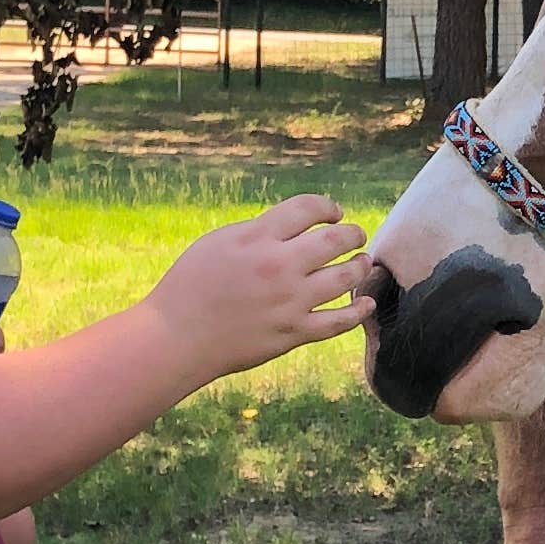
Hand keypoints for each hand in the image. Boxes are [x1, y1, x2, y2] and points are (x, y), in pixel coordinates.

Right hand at [151, 195, 371, 380]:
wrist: (177, 337)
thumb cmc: (189, 285)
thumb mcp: (219, 242)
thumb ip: (258, 231)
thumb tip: (293, 227)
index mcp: (257, 237)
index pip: (308, 208)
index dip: (328, 206)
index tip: (333, 212)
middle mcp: (279, 266)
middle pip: (335, 240)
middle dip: (352, 234)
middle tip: (356, 235)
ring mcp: (290, 301)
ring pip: (345, 278)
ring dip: (360, 266)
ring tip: (363, 262)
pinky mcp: (293, 333)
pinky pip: (338, 322)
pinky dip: (358, 311)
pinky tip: (367, 303)